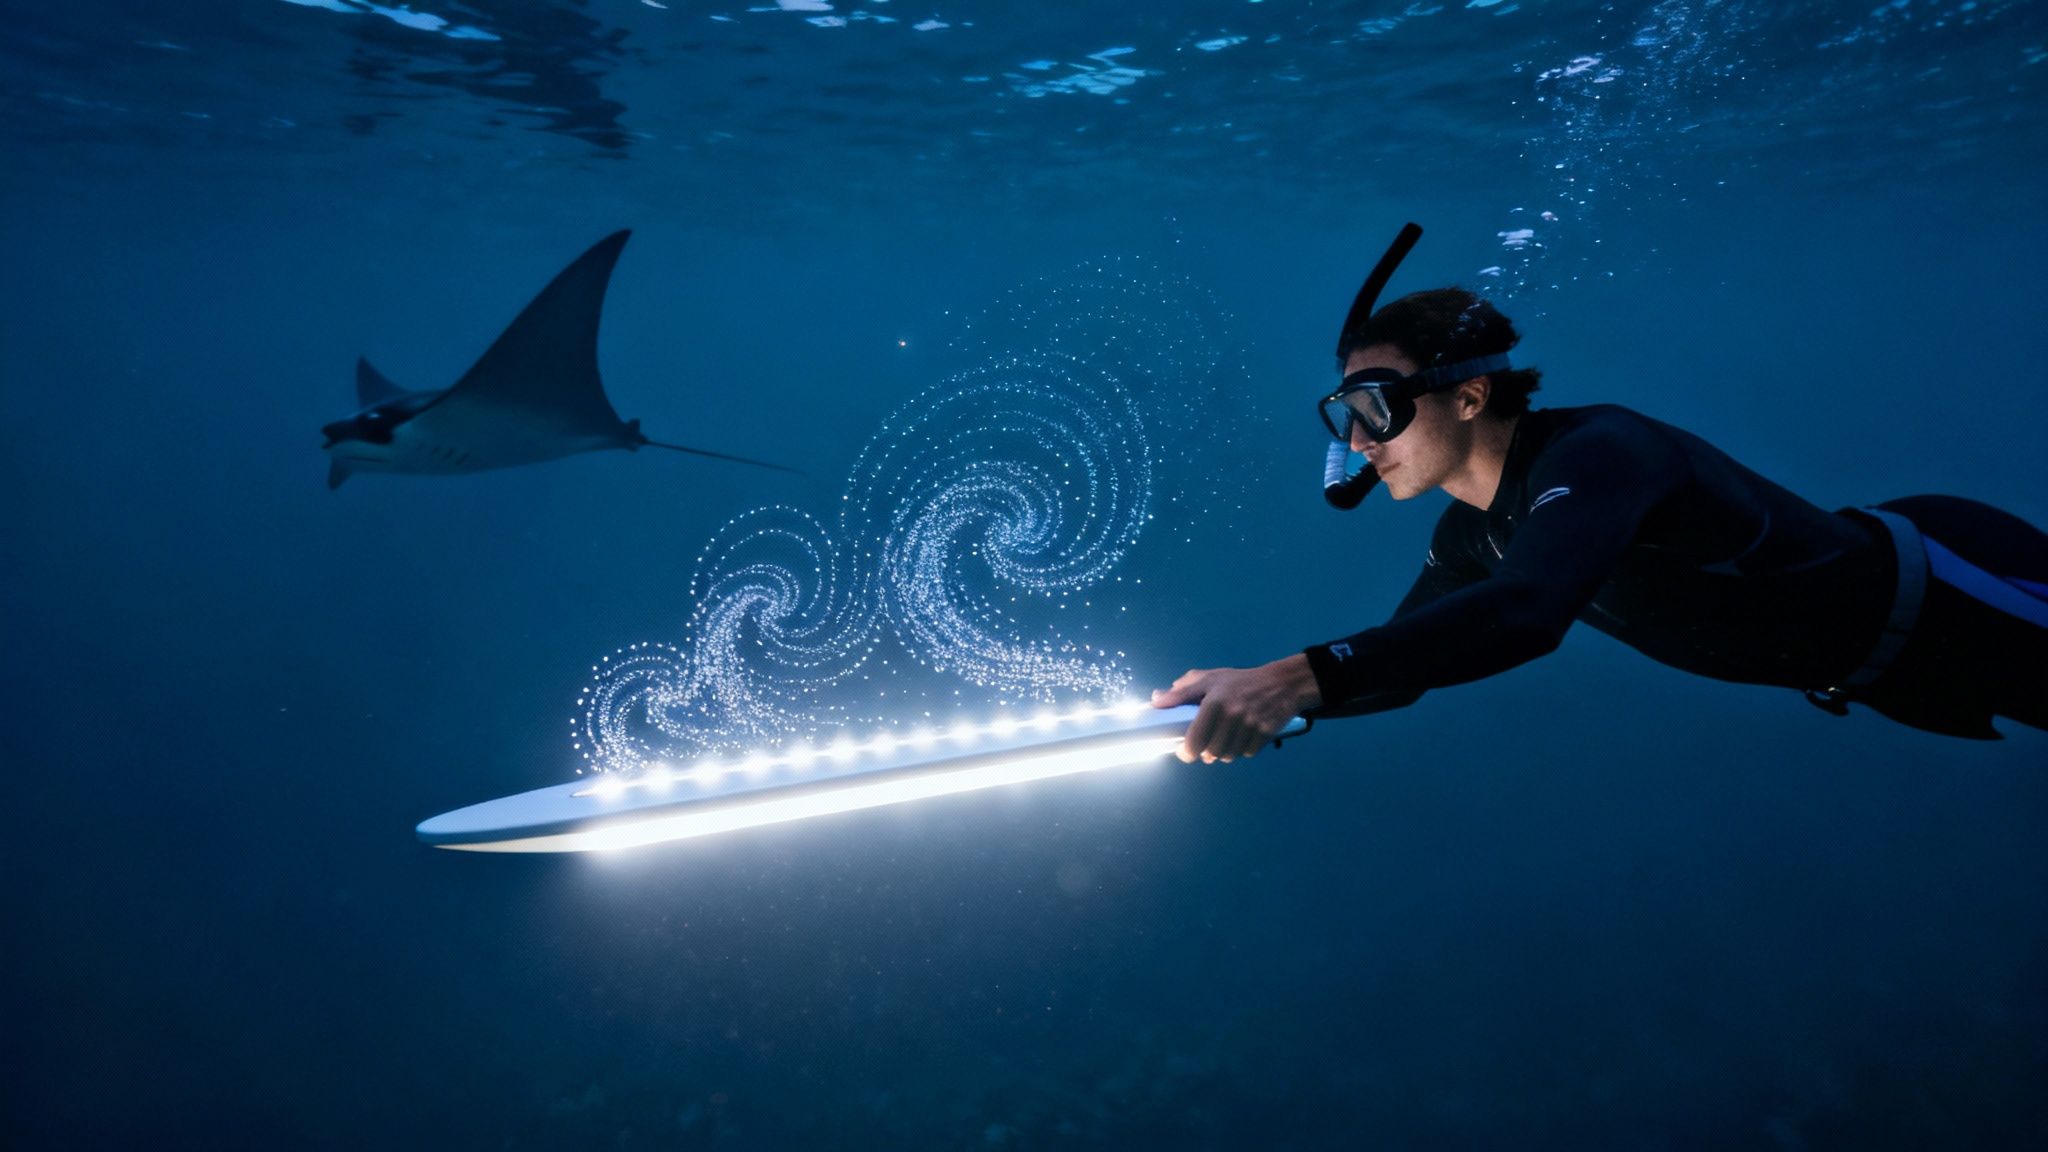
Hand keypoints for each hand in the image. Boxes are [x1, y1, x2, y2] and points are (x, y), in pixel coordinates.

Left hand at [1152, 655, 1321, 763]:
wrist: (1282, 683)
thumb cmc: (1239, 681)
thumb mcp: (1209, 679)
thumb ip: (1181, 691)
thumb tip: (1156, 700)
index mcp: (1215, 701)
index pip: (1194, 740)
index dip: (1185, 752)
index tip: (1183, 751)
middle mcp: (1233, 715)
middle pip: (1210, 752)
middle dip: (1204, 753)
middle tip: (1203, 747)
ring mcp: (1251, 726)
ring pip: (1228, 756)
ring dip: (1222, 753)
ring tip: (1222, 740)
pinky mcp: (1265, 735)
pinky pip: (1246, 754)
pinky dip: (1241, 750)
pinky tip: (1241, 738)